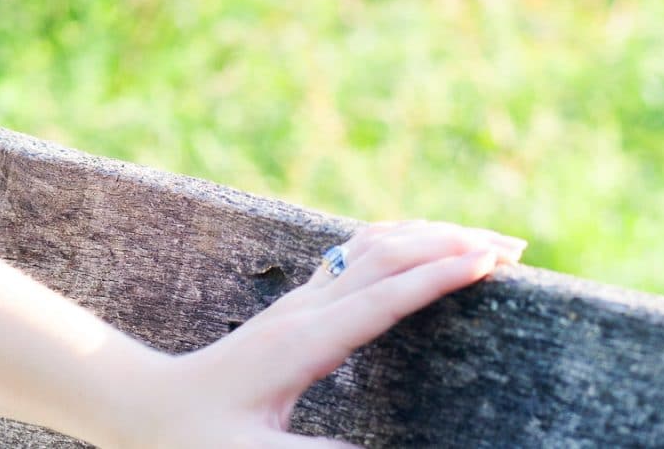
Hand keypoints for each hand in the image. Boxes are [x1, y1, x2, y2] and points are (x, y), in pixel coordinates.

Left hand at [120, 219, 526, 448]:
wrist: (149, 402)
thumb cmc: (197, 436)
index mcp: (304, 343)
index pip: (383, 298)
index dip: (437, 277)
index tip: (489, 262)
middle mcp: (304, 310)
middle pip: (386, 257)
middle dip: (450, 244)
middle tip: (515, 248)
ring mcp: (298, 302)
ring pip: (371, 247)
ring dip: (428, 235)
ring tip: (485, 241)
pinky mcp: (295, 307)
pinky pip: (354, 257)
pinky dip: (398, 243)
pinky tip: (423, 248)